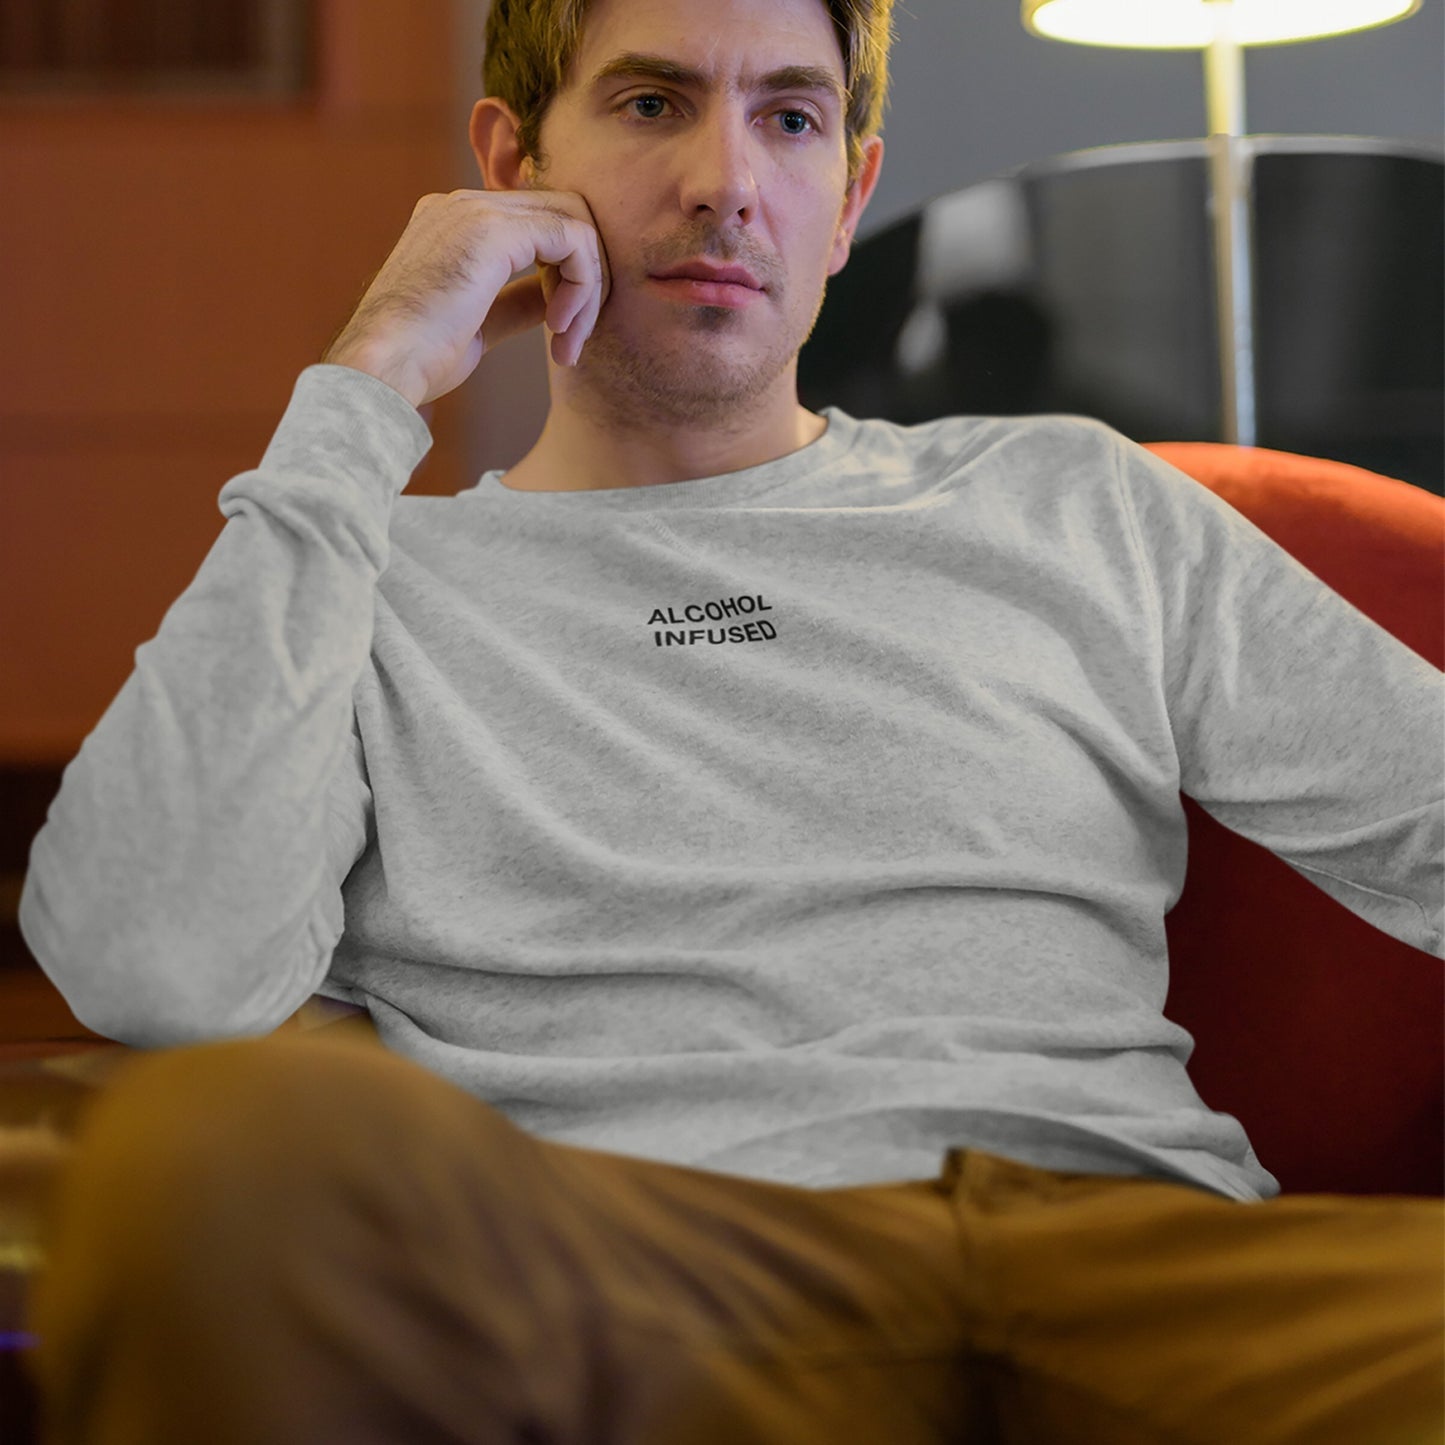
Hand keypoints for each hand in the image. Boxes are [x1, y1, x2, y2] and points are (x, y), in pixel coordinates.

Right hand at [321, 189, 610, 408]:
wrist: (383, 369)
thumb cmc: (419, 360)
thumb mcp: (479, 325)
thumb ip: (515, 301)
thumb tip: (553, 298)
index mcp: (452, 221)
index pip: (538, 227)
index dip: (565, 279)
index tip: (562, 335)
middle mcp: (463, 204)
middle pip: (563, 215)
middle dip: (585, 278)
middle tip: (574, 338)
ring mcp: (476, 209)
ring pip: (574, 225)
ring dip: (587, 289)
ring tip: (568, 342)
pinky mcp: (494, 228)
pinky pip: (573, 239)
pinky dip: (582, 286)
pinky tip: (561, 327)